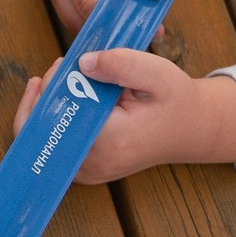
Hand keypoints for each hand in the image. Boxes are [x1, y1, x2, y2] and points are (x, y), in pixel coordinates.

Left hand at [10, 49, 235, 181]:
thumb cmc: (175, 100)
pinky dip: (54, 121)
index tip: (64, 65)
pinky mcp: (86, 171)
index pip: (61, 116)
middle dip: (44, 96)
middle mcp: (95, 164)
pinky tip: (63, 96)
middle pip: (45, 132)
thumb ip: (120, 64)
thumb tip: (82, 63)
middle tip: (61, 68)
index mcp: (112, 140)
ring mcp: (89, 173)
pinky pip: (55, 147)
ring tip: (62, 78)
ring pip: (44, 142)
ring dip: (45, 108)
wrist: (190, 129)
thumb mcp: (157, 72)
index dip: (53, 89)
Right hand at [40, 0, 164, 30]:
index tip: (150, 30)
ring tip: (141, 27)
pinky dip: (97, 15)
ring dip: (105, 26)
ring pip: (74, 19)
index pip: (90, 1)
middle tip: (150, 35)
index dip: (118, 20)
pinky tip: (124, 13)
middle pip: (78, 19)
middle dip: (113, 30)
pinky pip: (74, 8)